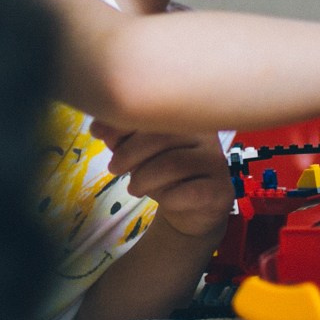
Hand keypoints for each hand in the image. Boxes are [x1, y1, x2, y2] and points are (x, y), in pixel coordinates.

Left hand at [89, 120, 233, 239]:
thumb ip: (119, 136)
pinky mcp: (221, 190)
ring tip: (133, 187)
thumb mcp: (136, 152)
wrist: (192, 209)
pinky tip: (164, 200)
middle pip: (162, 136)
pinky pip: (192, 192)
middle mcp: (206, 134)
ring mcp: (217, 162)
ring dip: (144, 178)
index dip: (123, 122)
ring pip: (174, 164)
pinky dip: (169, 198)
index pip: (153, 110)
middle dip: (129, 153)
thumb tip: (97, 126)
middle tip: (114, 168)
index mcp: (185, 116)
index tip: (100, 134)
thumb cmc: (162, 171)